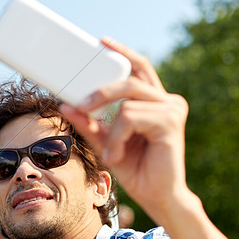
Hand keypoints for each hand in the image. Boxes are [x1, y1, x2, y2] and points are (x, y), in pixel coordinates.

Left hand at [62, 38, 192, 224]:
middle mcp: (169, 100)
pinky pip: (131, 117)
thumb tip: (65, 105)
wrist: (158, 196)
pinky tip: (119, 156)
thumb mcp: (105, 142)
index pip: (140, 68)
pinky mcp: (171, 122)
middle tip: (80, 105)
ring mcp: (173, 109)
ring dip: (111, 132)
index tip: (102, 41)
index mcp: (156, 101)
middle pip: (129, 80)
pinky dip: (118, 138)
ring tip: (111, 154)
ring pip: (127, 104)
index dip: (123, 52)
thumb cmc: (136, 169)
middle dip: (101, 91)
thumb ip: (89, 123)